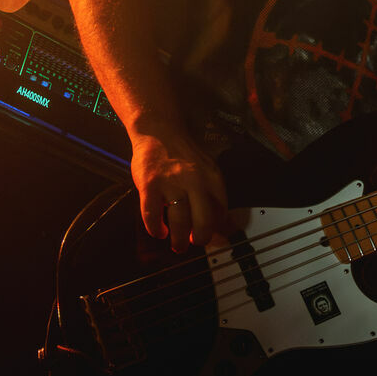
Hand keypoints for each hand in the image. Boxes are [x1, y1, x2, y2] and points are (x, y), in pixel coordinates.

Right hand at [130, 132, 229, 252]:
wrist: (159, 131)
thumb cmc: (183, 154)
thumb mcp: (206, 170)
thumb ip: (214, 196)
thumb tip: (225, 226)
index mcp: (213, 178)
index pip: (221, 211)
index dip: (217, 229)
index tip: (211, 235)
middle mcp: (196, 181)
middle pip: (204, 221)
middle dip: (201, 239)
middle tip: (194, 243)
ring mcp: (172, 183)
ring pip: (179, 222)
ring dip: (179, 240)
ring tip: (178, 245)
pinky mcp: (151, 185)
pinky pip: (152, 216)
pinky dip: (155, 229)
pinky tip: (159, 231)